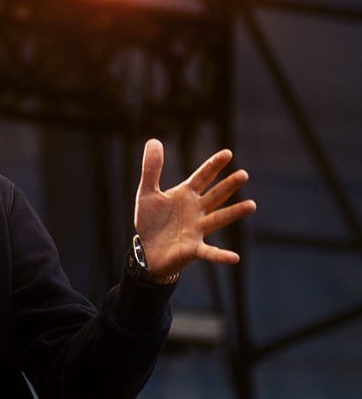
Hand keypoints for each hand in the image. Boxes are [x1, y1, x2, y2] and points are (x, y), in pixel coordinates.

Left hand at [133, 138, 256, 277]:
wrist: (146, 250)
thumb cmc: (150, 221)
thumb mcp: (147, 193)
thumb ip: (151, 169)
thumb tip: (154, 140)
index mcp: (186, 195)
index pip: (202, 177)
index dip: (213, 165)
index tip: (227, 153)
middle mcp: (196, 210)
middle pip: (215, 195)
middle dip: (228, 186)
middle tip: (243, 174)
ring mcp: (197, 230)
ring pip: (218, 219)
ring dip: (234, 213)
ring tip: (251, 205)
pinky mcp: (193, 249)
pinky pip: (210, 253)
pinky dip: (221, 255)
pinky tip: (234, 257)